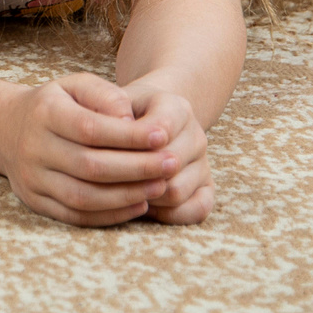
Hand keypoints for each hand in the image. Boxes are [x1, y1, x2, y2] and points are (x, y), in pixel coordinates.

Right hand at [0, 72, 184, 226]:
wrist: (6, 129)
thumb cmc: (56, 105)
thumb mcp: (75, 86)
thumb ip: (105, 94)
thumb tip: (131, 120)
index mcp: (43, 113)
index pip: (89, 128)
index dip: (128, 136)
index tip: (162, 136)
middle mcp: (32, 147)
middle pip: (89, 166)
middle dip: (136, 168)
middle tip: (172, 165)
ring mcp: (31, 178)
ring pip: (83, 197)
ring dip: (127, 195)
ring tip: (160, 187)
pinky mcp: (35, 201)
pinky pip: (76, 216)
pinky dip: (110, 215)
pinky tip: (137, 205)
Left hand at [121, 78, 214, 223]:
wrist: (146, 117)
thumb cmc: (123, 111)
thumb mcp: (114, 99)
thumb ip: (110, 105)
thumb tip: (114, 124)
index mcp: (177, 108)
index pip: (160, 128)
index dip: (133, 142)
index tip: (107, 146)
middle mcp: (197, 136)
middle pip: (168, 164)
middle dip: (133, 172)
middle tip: (105, 175)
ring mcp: (203, 164)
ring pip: (176, 191)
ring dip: (146, 194)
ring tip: (121, 189)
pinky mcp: (207, 188)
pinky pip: (196, 210)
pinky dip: (168, 213)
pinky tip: (145, 203)